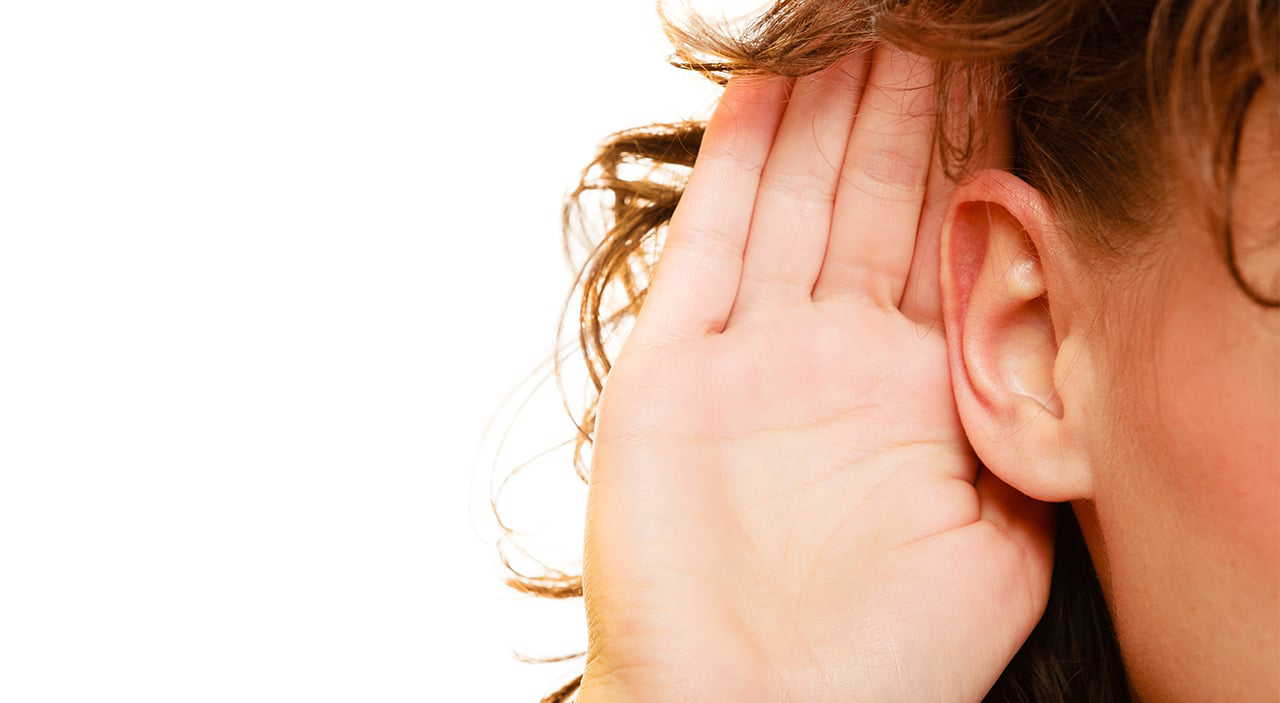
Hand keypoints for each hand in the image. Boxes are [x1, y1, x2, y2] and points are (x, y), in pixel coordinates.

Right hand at [578, 45, 1053, 702]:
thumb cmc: (883, 655)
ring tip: (848, 32)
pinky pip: (708, 253)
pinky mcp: (671, 375)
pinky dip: (733, 175)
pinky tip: (760, 100)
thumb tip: (1054, 321)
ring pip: (793, 206)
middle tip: (921, 23)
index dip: (969, 153)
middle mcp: (829, 359)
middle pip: (870, 202)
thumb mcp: (1003, 538)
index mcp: (911, 389)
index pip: (946, 243)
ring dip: (823, 117)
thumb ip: (1022, 425)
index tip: (992, 70)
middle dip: (899, 108)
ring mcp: (747, 360)